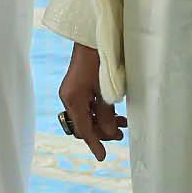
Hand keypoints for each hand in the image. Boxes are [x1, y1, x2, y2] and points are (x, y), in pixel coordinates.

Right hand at [57, 44, 125, 162]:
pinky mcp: (77, 87)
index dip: (94, 143)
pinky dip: (99, 112)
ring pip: (86, 116)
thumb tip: (110, 133)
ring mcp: (72, 92)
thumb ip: (107, 113)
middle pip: (83, 125)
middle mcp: (69, 97)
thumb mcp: (106, 89)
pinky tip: (113, 112)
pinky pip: (87, 107)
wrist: (92, 36)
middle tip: (120, 134)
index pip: (83, 129)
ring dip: (102, 122)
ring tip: (122, 124)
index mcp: (73, 99)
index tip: (102, 156)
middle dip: (101, 132)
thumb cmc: (100, 60)